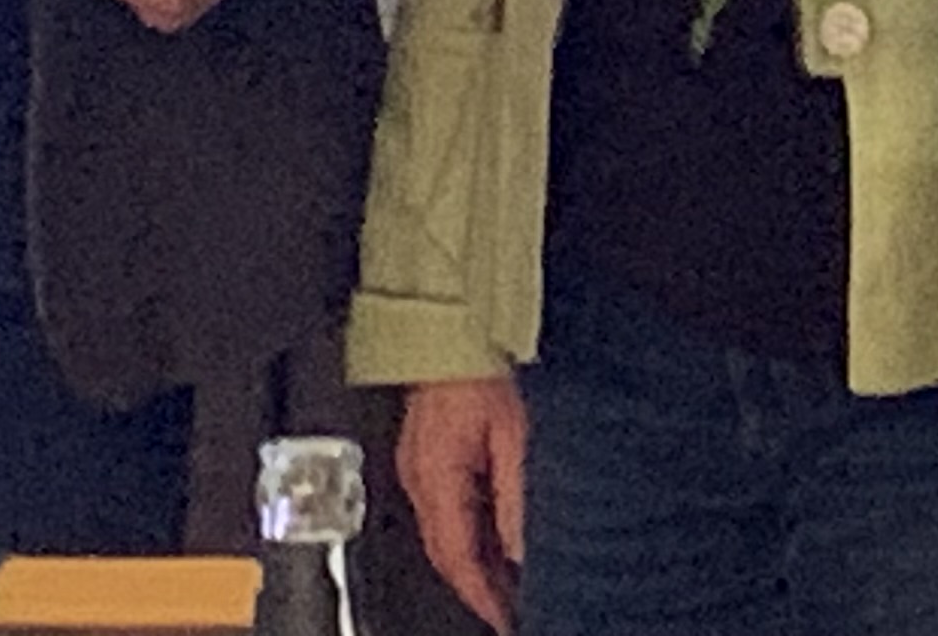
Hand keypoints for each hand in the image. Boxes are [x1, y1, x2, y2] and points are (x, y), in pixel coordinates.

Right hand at [396, 371, 529, 633]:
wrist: (449, 331)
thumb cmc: (478, 370)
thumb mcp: (512, 435)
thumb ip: (515, 495)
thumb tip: (521, 547)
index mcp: (436, 478)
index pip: (456, 557)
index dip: (482, 595)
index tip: (505, 618)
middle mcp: (418, 479)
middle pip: (444, 554)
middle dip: (476, 587)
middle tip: (509, 609)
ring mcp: (416, 468)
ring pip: (442, 536)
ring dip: (472, 563)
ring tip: (506, 582)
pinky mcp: (423, 457)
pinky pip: (441, 511)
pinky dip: (465, 534)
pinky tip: (490, 539)